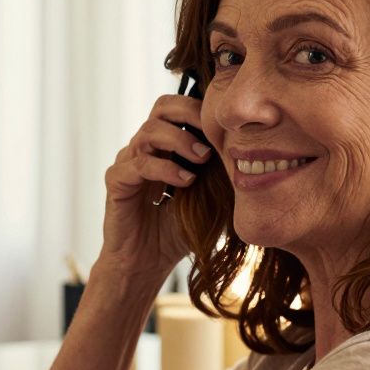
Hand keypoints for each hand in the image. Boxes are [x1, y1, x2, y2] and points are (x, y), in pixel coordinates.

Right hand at [98, 93, 211, 278]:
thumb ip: (222, 175)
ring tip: (202, 158)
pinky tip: (185, 181)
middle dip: (190, 114)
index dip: (201, 108)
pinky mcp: (117, 180)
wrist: (147, 262)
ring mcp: (128, 161)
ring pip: (149, 131)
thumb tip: (253, 154)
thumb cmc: (179, 231)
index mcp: (165, 146)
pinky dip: (164, 169)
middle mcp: (145, 147)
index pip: (179, 108)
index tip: (226, 125)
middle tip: (213, 133)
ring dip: (180, 140)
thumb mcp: (209, 199)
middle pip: (162, 107)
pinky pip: (138, 164)